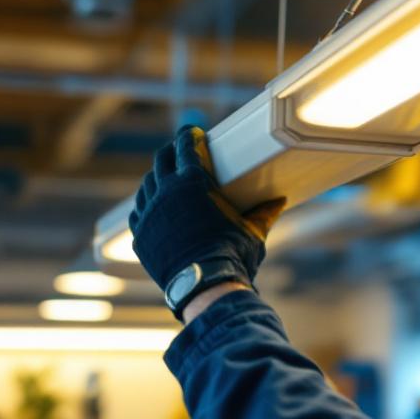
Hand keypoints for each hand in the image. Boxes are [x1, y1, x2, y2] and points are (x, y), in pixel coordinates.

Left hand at [129, 125, 284, 292]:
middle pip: (162, 160)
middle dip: (171, 151)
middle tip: (179, 150)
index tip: (192, 132)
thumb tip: (281, 200)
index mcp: (193, 182)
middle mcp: (166, 192)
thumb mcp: (252, 231)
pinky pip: (138, 211)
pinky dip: (147, 204)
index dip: (188, 135)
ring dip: (157, 177)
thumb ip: (264, 212)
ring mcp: (149, 214)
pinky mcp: (140, 235)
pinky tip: (154, 206)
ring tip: (166, 179)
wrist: (204, 286)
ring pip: (147, 185)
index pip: (186, 147)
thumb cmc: (232, 255)